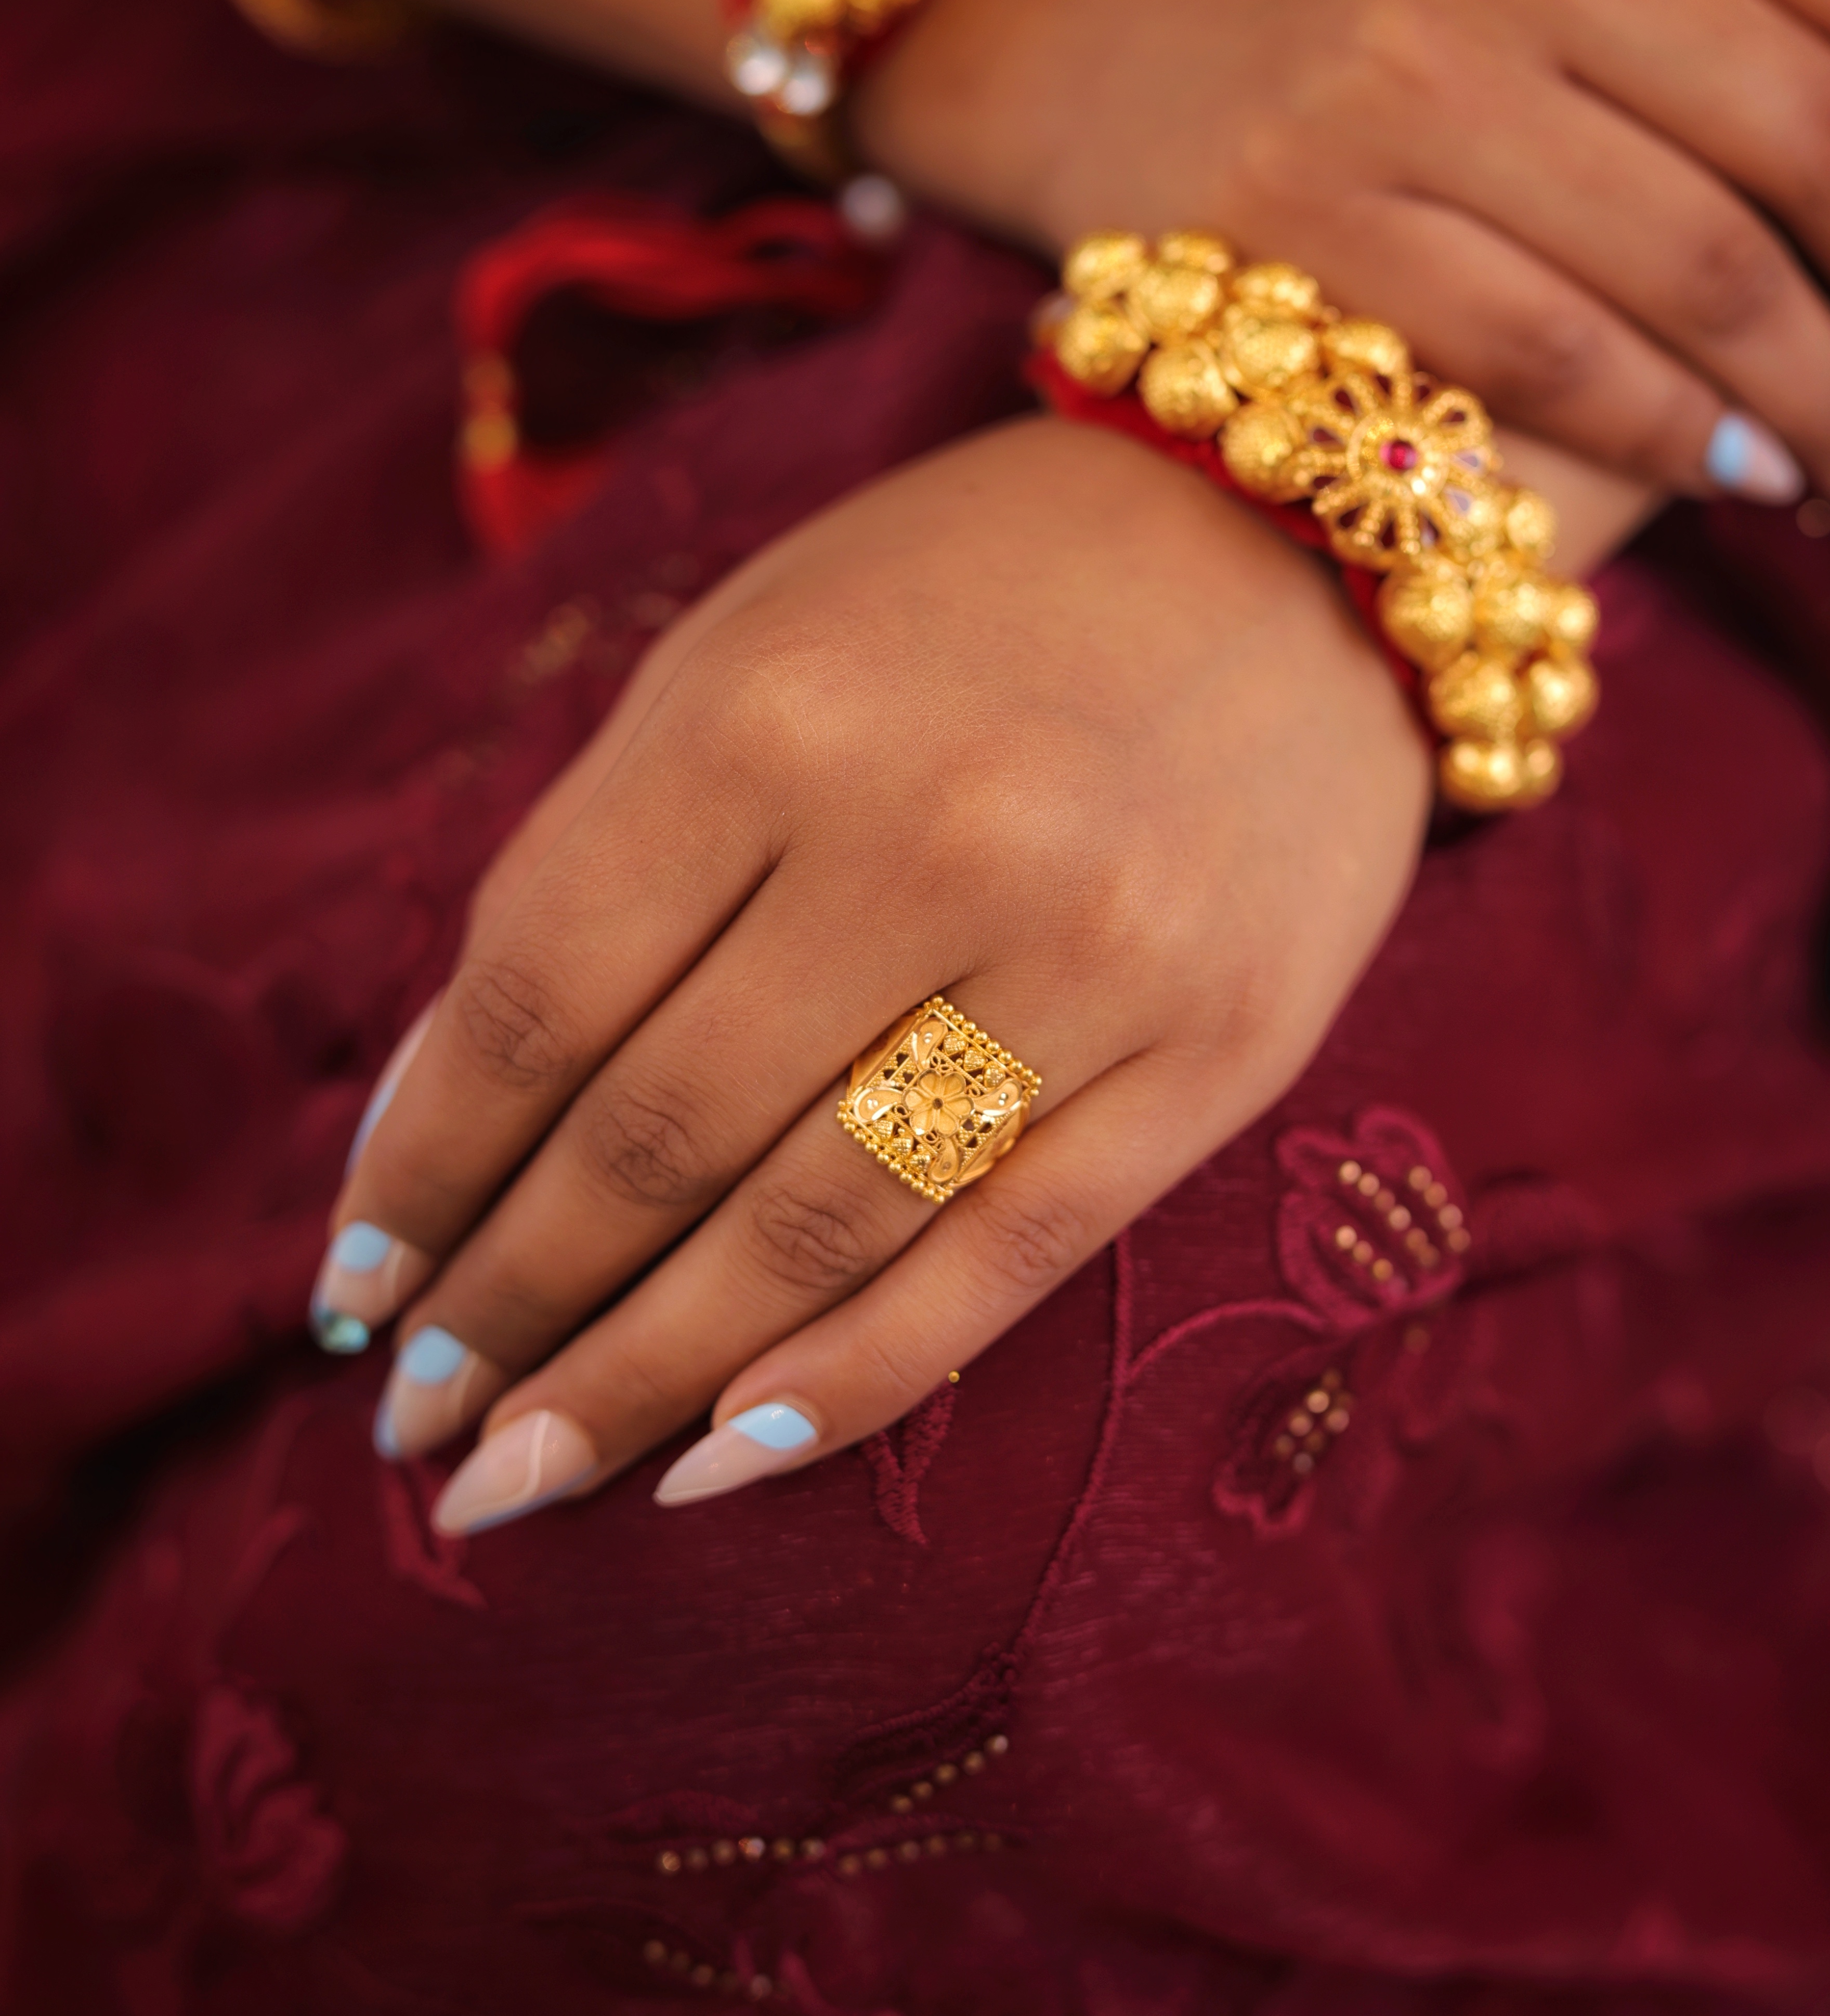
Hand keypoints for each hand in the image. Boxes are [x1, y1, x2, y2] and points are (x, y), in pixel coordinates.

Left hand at [311, 416, 1438, 1531]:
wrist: (1289, 539)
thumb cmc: (965, 603)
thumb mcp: (739, 664)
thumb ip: (594, 873)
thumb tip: (435, 1123)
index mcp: (771, 718)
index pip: (537, 1004)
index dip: (424, 1169)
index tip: (353, 1288)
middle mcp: (930, 839)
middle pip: (657, 1138)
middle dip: (508, 1304)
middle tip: (417, 1420)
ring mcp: (1093, 958)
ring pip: (813, 1230)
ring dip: (639, 1380)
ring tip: (522, 1476)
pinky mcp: (1217, 1052)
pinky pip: (1002, 1262)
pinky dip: (842, 1382)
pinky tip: (713, 1463)